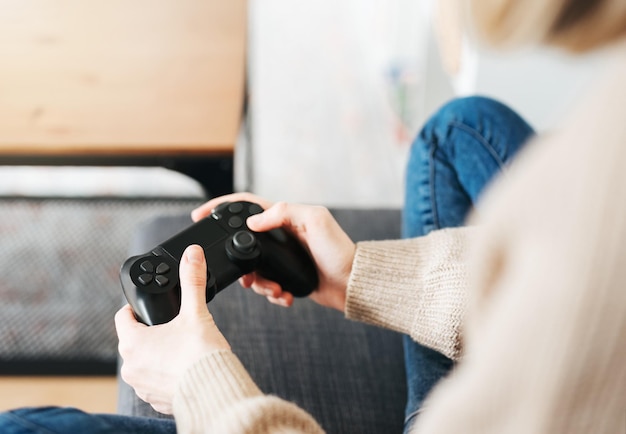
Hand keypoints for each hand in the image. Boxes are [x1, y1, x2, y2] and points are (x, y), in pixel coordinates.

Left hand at [115, 245, 230, 413]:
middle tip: (170, 325)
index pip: (122, 318)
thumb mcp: (195, 312)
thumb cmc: (200, 355)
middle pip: (133, 340)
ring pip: (143, 362)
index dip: (134, 308)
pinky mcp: (156, 400)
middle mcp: (131, 367)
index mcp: (134, 343)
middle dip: (149, 332)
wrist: (214, 391)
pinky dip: (165, 374)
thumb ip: (192, 280)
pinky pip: (154, 382)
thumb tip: (192, 253)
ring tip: (179, 348)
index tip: (147, 307)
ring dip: (155, 354)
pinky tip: (183, 368)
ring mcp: (142, 386)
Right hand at [192, 192, 355, 311]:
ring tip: (275, 290)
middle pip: (242, 243)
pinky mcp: (285, 277)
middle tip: (244, 276)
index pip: (245, 205)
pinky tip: (284, 295)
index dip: (221, 206)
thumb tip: (253, 223)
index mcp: (284, 216)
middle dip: (239, 263)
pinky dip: (272, 294)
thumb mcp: (316, 220)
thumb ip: (285, 212)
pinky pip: (267, 286)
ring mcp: (281, 258)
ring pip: (253, 270)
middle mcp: (280, 236)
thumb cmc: (339, 250)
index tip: (200, 214)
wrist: (352, 283)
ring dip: (259, 284)